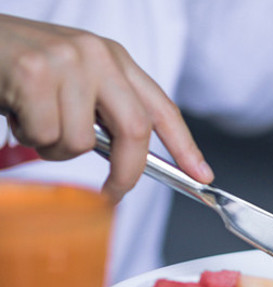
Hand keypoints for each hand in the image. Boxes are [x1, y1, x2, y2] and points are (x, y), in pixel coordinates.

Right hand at [0, 14, 211, 201]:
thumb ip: (103, 111)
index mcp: (114, 58)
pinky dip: (29, 136)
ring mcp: (68, 61)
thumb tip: (129, 159)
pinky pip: (47, 135)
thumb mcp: (73, 81)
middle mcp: (98, 55)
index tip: (202, 175)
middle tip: (112, 194)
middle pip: (135, 130)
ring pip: (81, 142)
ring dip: (53, 147)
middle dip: (126, 172)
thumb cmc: (18, 67)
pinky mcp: (36, 73)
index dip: (185, 146)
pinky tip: (16, 110)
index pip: (162, 108)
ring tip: (33, 119)